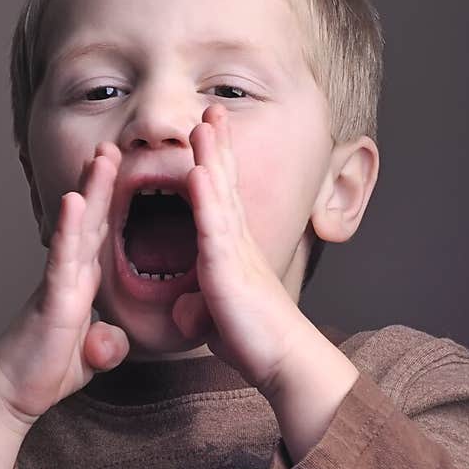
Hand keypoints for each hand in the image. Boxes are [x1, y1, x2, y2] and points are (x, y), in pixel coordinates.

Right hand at [0, 143, 130, 427]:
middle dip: (104, 183)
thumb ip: (104, 346)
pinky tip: (74, 201)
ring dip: (91, 190)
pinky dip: (69, 230)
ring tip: (102, 155)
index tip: (128, 174)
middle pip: (92, 221)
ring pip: (78, 229)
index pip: (102, 237)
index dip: (114, 206)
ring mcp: (59, 284)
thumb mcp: (87, 357)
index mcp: (81, 284)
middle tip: (115, 144)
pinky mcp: (52, 300)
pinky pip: (61, 259)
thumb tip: (110, 342)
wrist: (10, 394)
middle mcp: (69, 276)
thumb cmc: (43, 373)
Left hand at [172, 104, 310, 394]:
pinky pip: (215, 228)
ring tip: (205, 121)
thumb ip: (199, 304)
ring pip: (220, 195)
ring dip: (212, 156)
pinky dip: (207, 198)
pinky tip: (200, 170)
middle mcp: (238, 244)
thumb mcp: (216, 317)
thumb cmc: (253, 342)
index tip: (209, 132)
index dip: (216, 163)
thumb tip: (186, 307)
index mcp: (233, 251)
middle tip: (212, 108)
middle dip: (218, 144)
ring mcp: (235, 253)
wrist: (282, 360)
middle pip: (225, 183)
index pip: (222, 198)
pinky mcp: (229, 271)